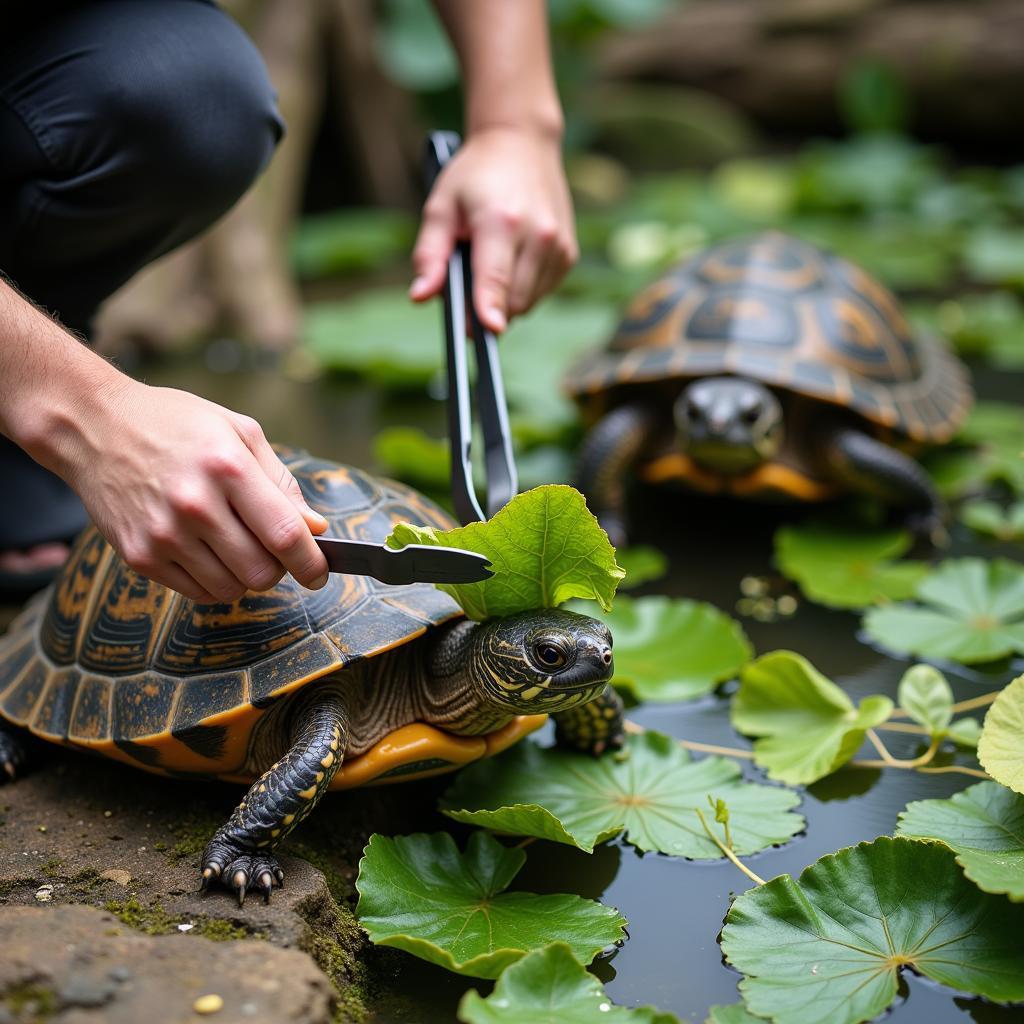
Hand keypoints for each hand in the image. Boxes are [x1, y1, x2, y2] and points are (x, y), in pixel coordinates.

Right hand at [58, 379, 328, 602]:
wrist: (94, 427)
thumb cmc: (174, 423)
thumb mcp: (239, 432)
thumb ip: (281, 483)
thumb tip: (315, 528)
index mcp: (227, 467)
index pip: (284, 534)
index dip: (311, 562)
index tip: (320, 572)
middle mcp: (194, 505)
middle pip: (261, 571)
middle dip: (279, 569)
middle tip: (272, 550)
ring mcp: (163, 535)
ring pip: (231, 589)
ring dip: (246, 576)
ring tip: (236, 545)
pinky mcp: (139, 556)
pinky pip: (197, 592)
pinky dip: (214, 581)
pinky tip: (208, 551)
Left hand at [409, 127, 577, 331]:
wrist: (522, 143)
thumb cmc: (475, 175)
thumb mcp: (441, 206)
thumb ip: (429, 255)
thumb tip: (420, 296)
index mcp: (501, 221)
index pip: (496, 279)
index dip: (489, 311)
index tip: (486, 333)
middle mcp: (538, 235)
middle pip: (512, 303)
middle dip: (486, 310)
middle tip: (465, 294)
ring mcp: (558, 246)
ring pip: (528, 304)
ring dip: (505, 301)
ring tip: (490, 264)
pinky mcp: (568, 254)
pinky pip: (541, 293)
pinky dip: (522, 289)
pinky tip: (511, 261)